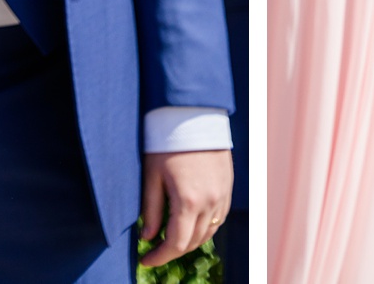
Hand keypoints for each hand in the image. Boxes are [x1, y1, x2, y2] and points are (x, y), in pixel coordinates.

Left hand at [138, 150, 232, 267]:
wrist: (193, 115)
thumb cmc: (167, 142)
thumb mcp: (152, 176)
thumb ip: (150, 209)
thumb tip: (147, 237)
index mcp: (188, 201)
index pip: (176, 244)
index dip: (160, 257)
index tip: (146, 259)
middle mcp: (210, 202)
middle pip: (193, 242)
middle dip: (173, 250)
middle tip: (155, 249)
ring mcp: (222, 195)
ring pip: (208, 233)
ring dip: (190, 240)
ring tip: (171, 237)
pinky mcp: (228, 187)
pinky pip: (219, 218)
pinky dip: (205, 227)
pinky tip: (192, 223)